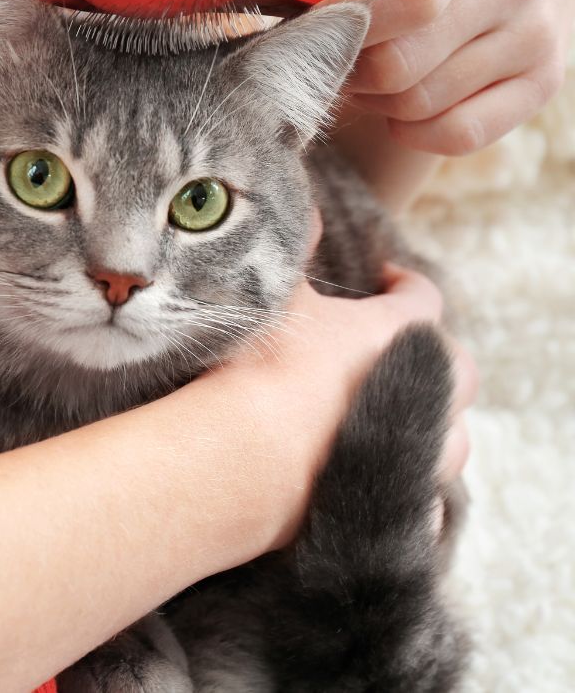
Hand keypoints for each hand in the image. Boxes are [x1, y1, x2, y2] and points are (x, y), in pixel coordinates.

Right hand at [206, 261, 476, 548]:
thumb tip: (310, 213)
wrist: (251, 453)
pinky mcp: (394, 497)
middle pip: (460, 368)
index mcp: (397, 334)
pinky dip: (414, 477)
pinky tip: (392, 472)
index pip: (423, 297)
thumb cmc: (265, 364)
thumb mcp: (273, 291)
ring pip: (455, 436)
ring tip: (405, 413)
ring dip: (438, 420)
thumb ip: (296, 245)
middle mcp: (421, 390)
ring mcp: (413, 449)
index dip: (407, 283)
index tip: (387, 278)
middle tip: (402, 350)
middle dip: (438, 355)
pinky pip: (426, 492)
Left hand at [291, 0, 574, 155]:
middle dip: (352, 70)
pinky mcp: (542, 84)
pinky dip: (416, 129)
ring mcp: (537, 34)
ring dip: (380, 99)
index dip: (346, 27)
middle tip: (342, 57)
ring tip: (380, 68)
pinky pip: (456, 136)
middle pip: (402, 64)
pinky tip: (410, 100)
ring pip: (421, 104)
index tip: (315, 33)